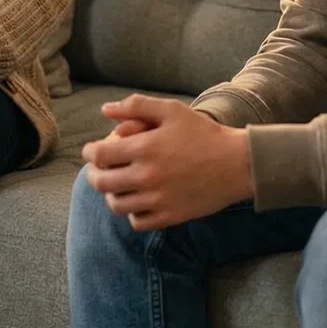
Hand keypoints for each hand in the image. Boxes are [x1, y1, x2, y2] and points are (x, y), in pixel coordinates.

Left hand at [81, 95, 253, 230]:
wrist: (237, 163)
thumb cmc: (203, 133)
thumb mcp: (171, 110)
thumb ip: (136, 106)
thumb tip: (105, 110)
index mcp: (144, 148)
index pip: (98, 155)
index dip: (89, 153)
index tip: (92, 151)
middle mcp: (147, 176)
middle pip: (101, 183)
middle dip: (94, 174)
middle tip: (99, 170)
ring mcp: (157, 200)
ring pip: (116, 205)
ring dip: (111, 194)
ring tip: (118, 185)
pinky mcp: (170, 217)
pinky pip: (137, 221)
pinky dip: (132, 212)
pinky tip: (138, 200)